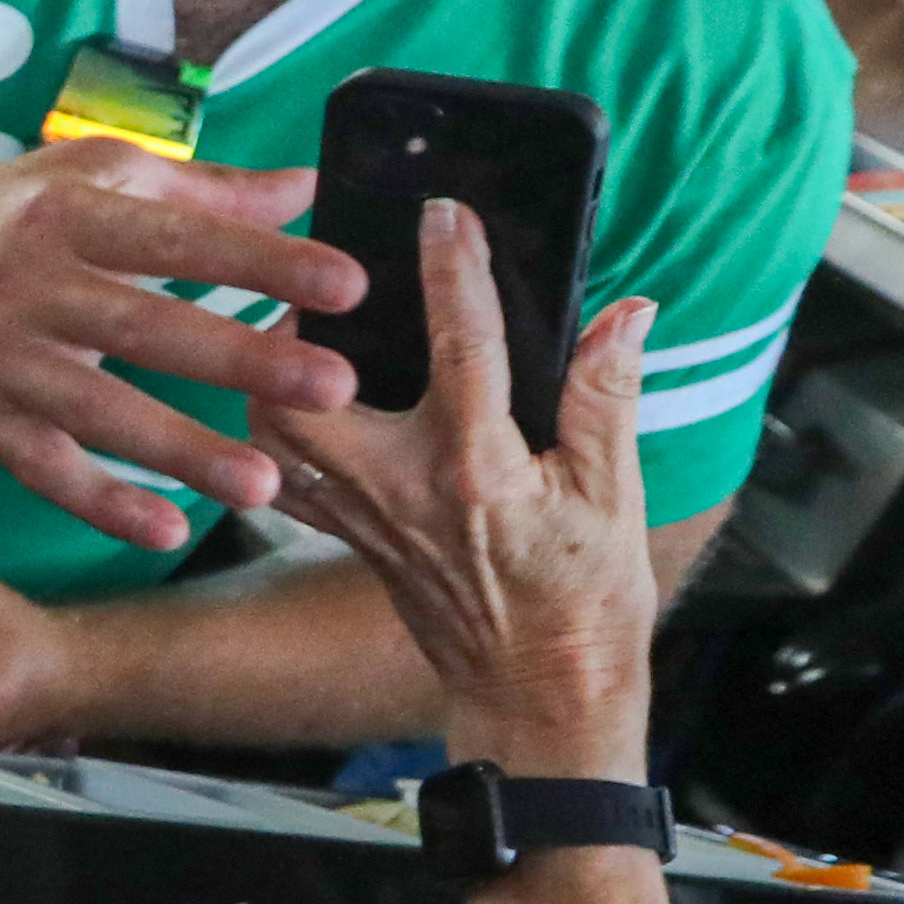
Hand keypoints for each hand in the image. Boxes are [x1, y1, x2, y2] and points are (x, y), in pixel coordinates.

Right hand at [0, 135, 355, 549]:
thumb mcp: (80, 177)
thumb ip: (197, 189)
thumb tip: (305, 186)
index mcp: (66, 212)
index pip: (175, 235)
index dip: (259, 256)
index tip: (344, 282)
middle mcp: (29, 283)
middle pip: (144, 325)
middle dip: (240, 358)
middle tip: (333, 387)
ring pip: (98, 410)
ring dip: (182, 450)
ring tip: (265, 484)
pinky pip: (42, 469)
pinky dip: (101, 501)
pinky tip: (165, 530)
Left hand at [260, 202, 657, 770]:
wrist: (541, 692)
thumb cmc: (583, 601)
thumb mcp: (614, 493)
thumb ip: (606, 396)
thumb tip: (627, 314)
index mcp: (475, 468)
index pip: (459, 344)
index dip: (453, 269)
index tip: (445, 211)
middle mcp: (401, 489)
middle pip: (310, 391)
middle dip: (308, 326)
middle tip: (334, 281)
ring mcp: (364, 516)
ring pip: (276, 433)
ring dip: (279, 377)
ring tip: (314, 332)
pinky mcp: (349, 537)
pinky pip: (287, 476)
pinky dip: (281, 431)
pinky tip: (305, 400)